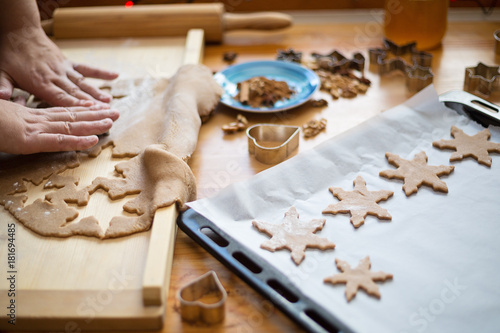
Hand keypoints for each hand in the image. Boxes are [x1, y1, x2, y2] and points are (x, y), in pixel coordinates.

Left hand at [0, 29, 118, 105]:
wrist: (19, 32)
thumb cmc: (9, 55)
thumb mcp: (1, 71)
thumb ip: (3, 85)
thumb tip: (1, 97)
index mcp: (40, 83)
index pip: (60, 98)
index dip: (76, 106)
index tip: (90, 112)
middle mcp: (56, 77)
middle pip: (76, 94)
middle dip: (92, 105)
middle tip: (105, 113)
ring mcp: (64, 70)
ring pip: (83, 84)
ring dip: (97, 94)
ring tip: (110, 103)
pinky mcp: (69, 64)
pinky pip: (87, 69)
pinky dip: (101, 73)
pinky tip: (115, 76)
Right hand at [0, 99, 118, 153]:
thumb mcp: (4, 113)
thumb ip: (16, 111)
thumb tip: (21, 103)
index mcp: (32, 115)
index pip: (63, 112)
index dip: (83, 111)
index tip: (99, 108)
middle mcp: (38, 120)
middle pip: (72, 116)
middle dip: (96, 114)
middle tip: (116, 112)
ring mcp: (35, 129)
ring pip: (70, 126)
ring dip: (93, 124)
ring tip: (112, 121)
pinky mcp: (29, 140)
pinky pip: (58, 141)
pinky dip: (76, 141)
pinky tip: (93, 141)